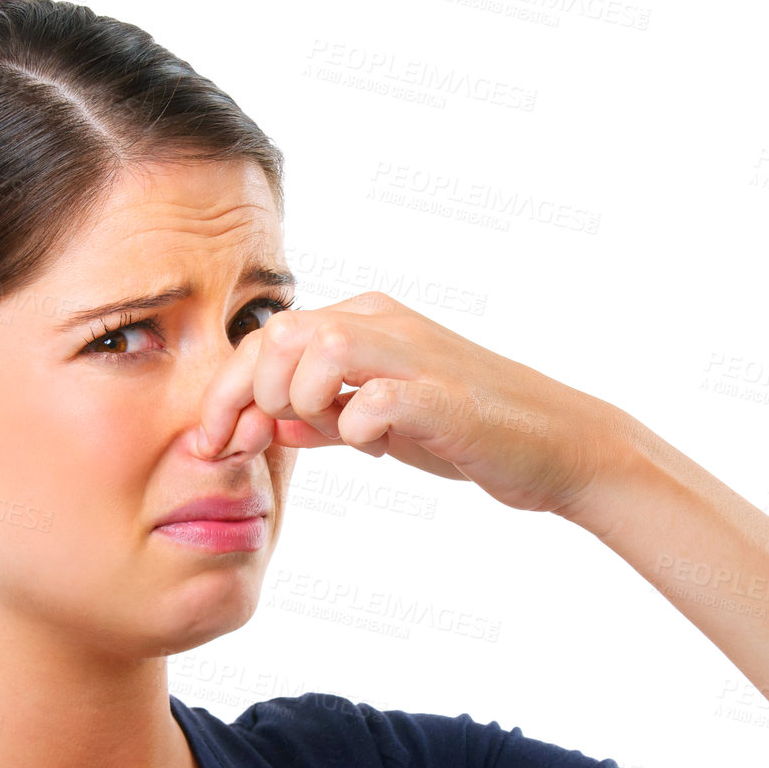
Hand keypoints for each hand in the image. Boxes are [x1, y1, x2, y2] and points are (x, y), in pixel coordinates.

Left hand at [193, 292, 610, 516]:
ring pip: (318, 347)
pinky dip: (356, 425)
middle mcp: (384, 323)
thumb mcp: (384, 426)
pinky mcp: (444, 394)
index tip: (212, 443)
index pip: (266, 337)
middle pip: (277, 334)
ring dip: (298, 399)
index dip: (225, 392)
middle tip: (249, 445)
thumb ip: (329, 420)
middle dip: (247, 396)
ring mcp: (415, 353)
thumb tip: (274, 428)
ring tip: (321, 431)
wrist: (556, 446)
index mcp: (364, 321)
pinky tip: (372, 444)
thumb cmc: (469, 433)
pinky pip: (374, 398)